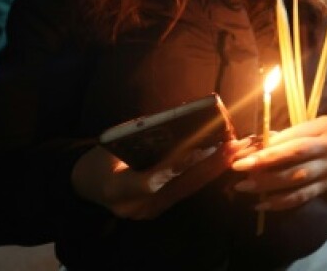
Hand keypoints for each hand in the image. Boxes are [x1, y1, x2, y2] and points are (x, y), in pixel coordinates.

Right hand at [72, 137, 246, 219]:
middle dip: (209, 164)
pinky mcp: (161, 208)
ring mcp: (149, 211)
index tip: (201, 149)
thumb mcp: (114, 143)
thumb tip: (181, 116)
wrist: (88, 184)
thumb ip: (143, 136)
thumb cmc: (102, 157)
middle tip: (234, 145)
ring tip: (238, 149)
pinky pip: (187, 190)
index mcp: (115, 189)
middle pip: (178, 186)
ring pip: (188, 189)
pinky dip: (205, 173)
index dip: (176, 165)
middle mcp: (134, 207)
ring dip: (215, 168)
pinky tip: (225, 158)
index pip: (150, 182)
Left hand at [231, 115, 326, 209]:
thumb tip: (255, 149)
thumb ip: (285, 136)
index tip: (244, 157)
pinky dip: (280, 202)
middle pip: (295, 160)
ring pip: (297, 180)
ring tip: (245, 187)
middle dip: (265, 166)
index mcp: (324, 129)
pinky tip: (261, 204)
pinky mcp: (325, 187)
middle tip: (239, 171)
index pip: (293, 141)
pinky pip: (301, 197)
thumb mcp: (309, 126)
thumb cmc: (320, 134)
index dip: (268, 150)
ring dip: (268, 185)